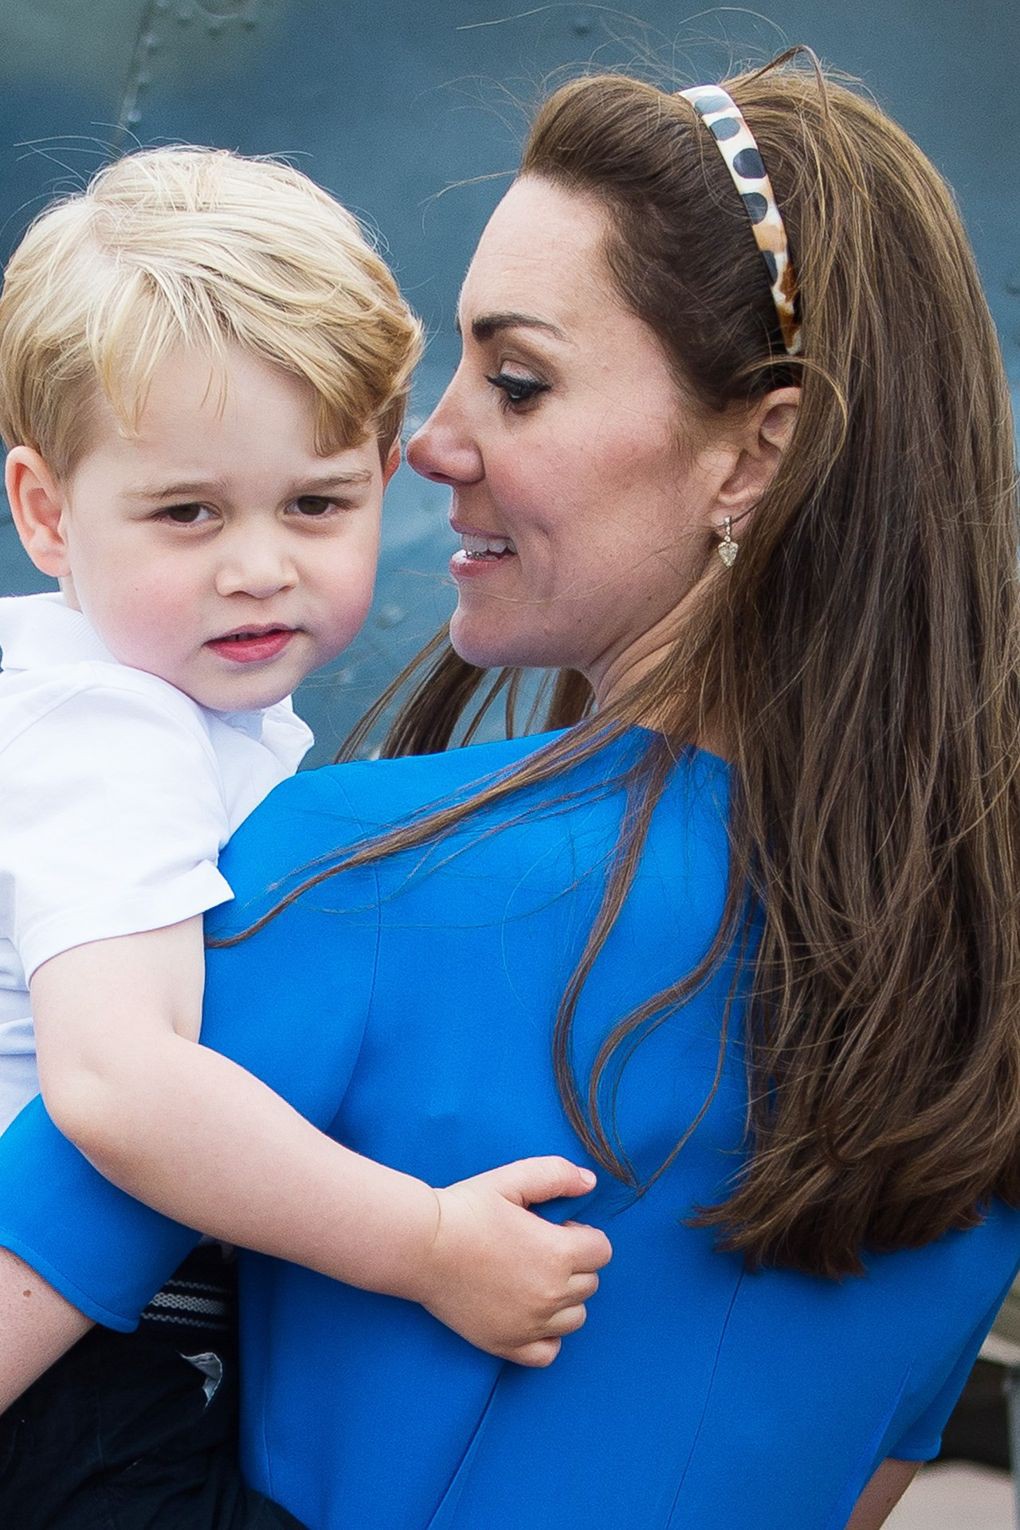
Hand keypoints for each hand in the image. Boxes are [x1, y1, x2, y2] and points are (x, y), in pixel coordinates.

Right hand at [414, 1156, 611, 1366]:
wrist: (422, 1246)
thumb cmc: (466, 1210)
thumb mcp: (512, 1179)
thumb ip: (557, 1175)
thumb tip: (590, 1182)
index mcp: (558, 1253)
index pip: (602, 1250)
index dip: (583, 1235)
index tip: (558, 1228)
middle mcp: (550, 1294)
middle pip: (590, 1284)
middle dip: (575, 1264)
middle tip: (540, 1249)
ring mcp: (529, 1324)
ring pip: (575, 1318)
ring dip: (565, 1298)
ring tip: (534, 1278)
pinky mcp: (506, 1344)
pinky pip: (548, 1353)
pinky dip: (547, 1337)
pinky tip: (530, 1313)